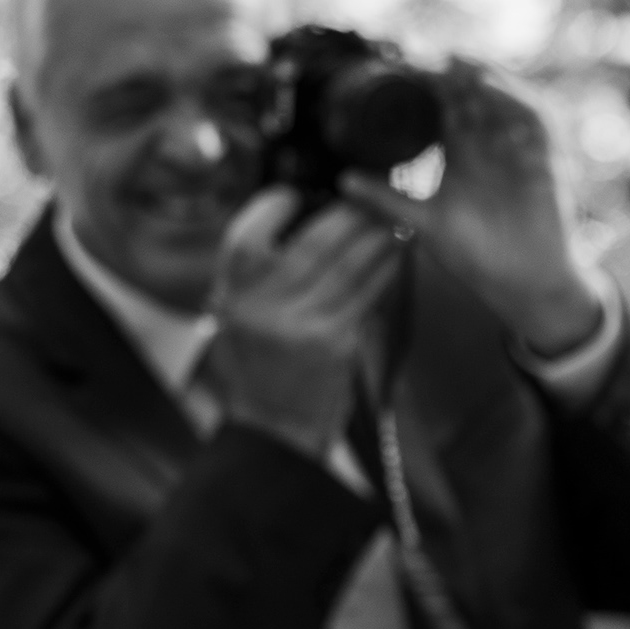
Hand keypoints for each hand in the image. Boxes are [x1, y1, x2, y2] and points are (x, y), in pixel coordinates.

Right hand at [206, 189, 401, 457]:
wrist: (273, 434)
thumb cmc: (256, 375)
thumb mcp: (234, 320)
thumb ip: (255, 277)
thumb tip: (291, 226)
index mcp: (232, 293)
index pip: (252, 231)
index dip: (281, 203)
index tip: (302, 194)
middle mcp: (263, 304)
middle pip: (313, 241)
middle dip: (347, 214)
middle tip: (368, 198)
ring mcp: (302, 322)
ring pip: (348, 262)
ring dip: (376, 235)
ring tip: (392, 218)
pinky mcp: (336, 341)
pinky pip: (367, 292)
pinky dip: (385, 268)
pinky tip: (397, 253)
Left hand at [332, 64, 604, 356]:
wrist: (522, 286)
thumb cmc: (476, 256)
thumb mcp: (423, 222)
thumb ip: (386, 200)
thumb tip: (342, 181)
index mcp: (461, 154)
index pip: (443, 108)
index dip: (425, 85)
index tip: (398, 66)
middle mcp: (489, 146)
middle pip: (473, 95)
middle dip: (451, 72)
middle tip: (423, 53)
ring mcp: (518, 151)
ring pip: (503, 99)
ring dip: (483, 77)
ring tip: (456, 61)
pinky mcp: (545, 161)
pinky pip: (536, 120)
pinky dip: (516, 100)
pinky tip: (492, 90)